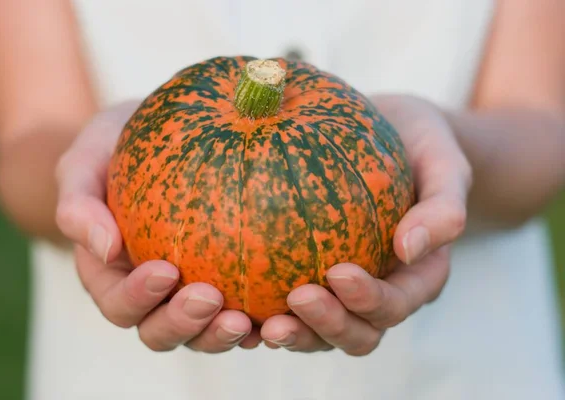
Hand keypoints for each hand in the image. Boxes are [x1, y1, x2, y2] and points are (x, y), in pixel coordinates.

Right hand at [55, 101, 260, 352]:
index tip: (164, 269)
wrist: (156, 135)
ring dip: (221, 334)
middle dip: (183, 324)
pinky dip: (257, 320)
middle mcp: (151, 295)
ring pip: (203, 333)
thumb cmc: (113, 148)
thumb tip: (104, 249)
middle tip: (210, 298)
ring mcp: (189, 293)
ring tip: (247, 318)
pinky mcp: (226, 283)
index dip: (138, 298)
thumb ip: (79, 205)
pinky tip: (276, 310)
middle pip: (161, 332)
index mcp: (112, 277)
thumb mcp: (84, 164)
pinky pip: (242, 311)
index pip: (120, 303)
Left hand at [260, 94, 471, 354]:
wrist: (394, 133)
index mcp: (416, 276)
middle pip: (357, 334)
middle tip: (295, 300)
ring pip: (318, 332)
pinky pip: (285, 303)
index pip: (394, 304)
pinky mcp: (310, 274)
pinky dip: (262, 313)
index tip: (338, 273)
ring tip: (254, 320)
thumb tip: (409, 249)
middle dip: (327, 326)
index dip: (368, 301)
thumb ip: (443, 207)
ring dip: (292, 332)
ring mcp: (342, 290)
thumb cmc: (422, 147)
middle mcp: (379, 291)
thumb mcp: (446, 164)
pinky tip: (232, 301)